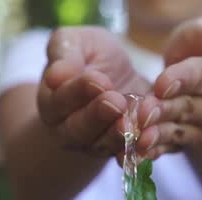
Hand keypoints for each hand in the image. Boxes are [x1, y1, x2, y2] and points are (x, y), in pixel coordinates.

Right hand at [38, 27, 153, 157]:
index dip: (78, 91)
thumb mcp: (73, 43)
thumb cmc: (89, 55)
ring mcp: (94, 144)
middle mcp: (68, 129)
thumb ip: (64, 55)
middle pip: (79, 128)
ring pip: (103, 144)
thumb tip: (56, 76)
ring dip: (118, 134)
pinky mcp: (120, 149)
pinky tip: (148, 141)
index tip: (97, 80)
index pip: (60, 99)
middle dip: (98, 115)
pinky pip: (127, 154)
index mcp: (52, 102)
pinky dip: (138, 149)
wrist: (117, 76)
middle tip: (116, 102)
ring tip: (130, 122)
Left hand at [136, 17, 201, 158]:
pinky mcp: (191, 144)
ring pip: (178, 131)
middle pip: (189, 107)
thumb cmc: (198, 48)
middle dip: (163, 110)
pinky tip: (138, 153)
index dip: (182, 81)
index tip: (161, 85)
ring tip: (139, 137)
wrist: (196, 78)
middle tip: (141, 113)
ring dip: (157, 134)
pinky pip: (170, 148)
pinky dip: (153, 151)